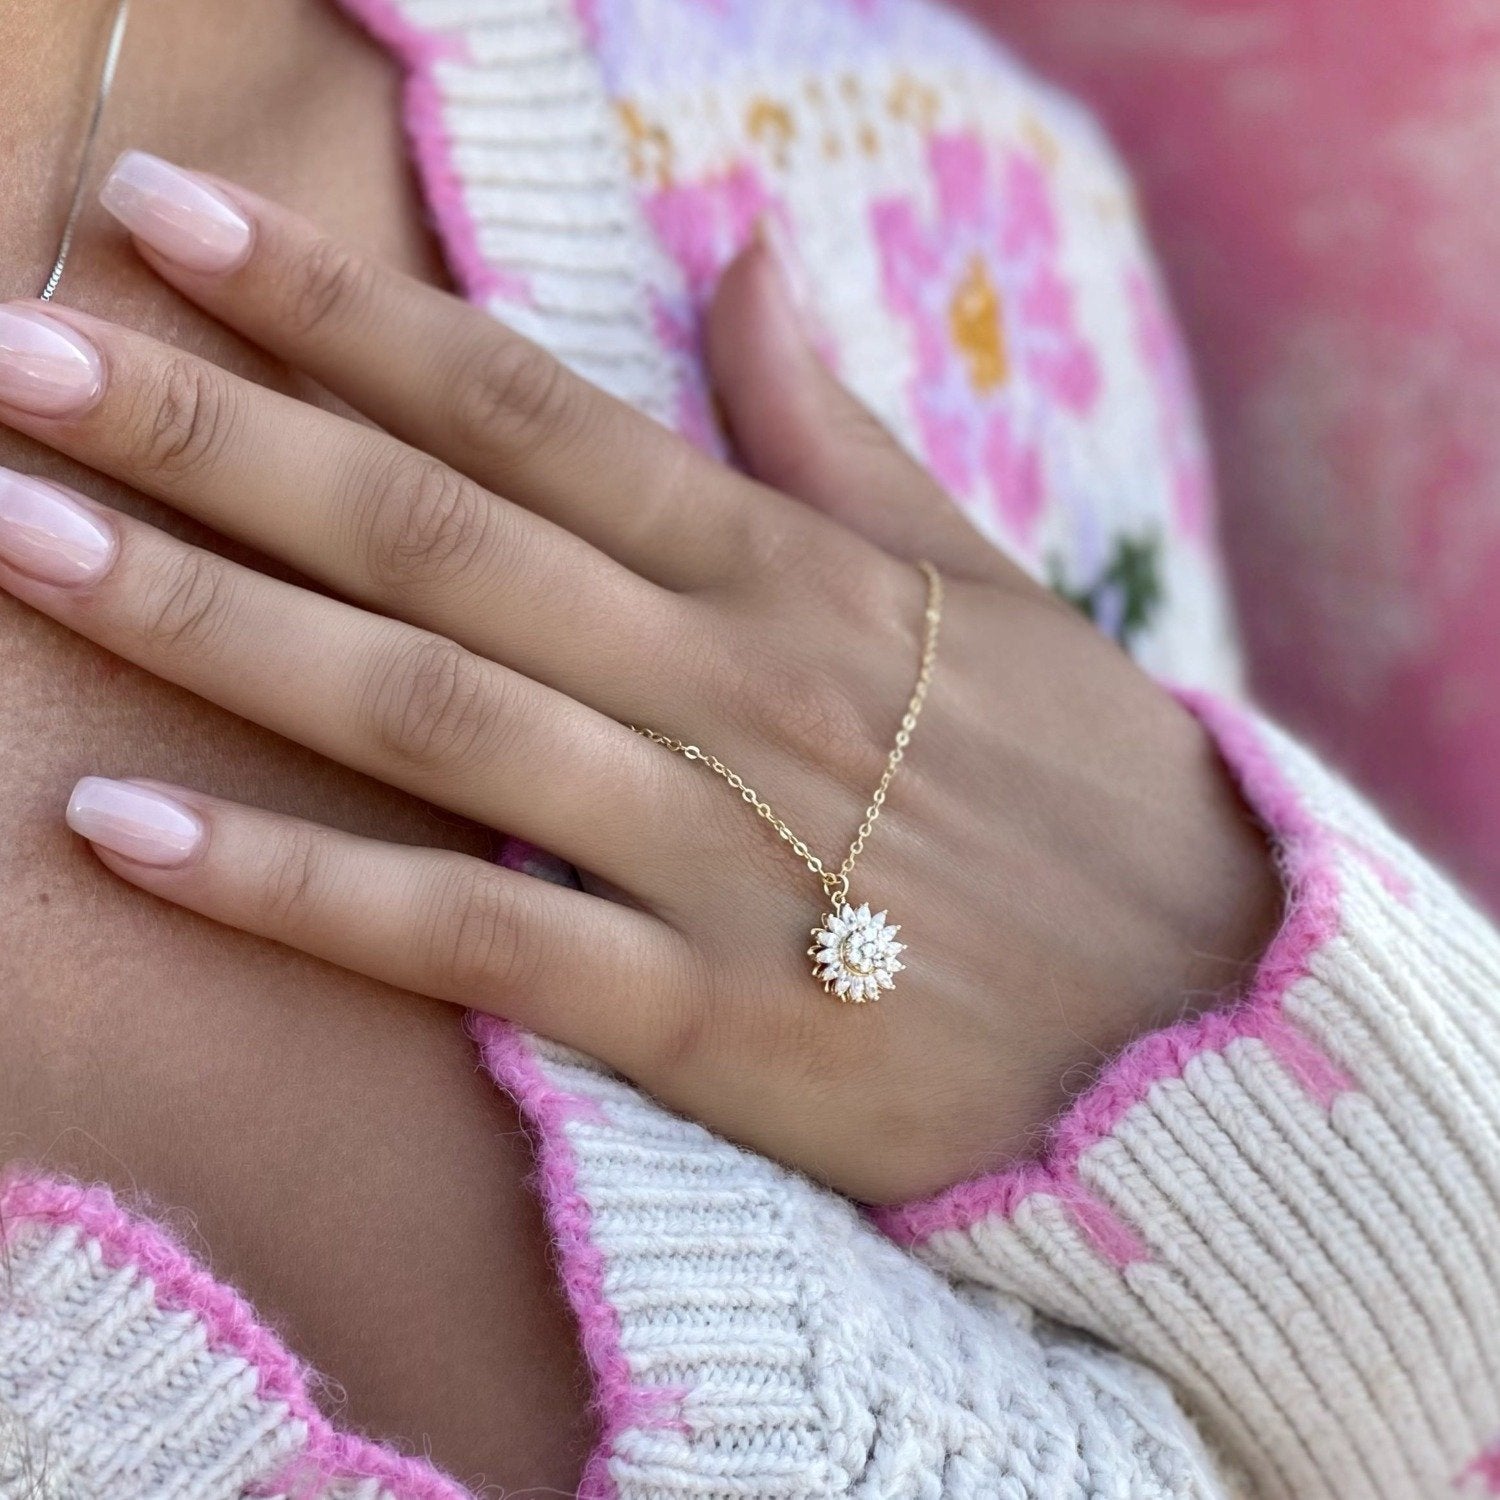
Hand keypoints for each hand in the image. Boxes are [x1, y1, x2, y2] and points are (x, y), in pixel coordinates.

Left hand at [0, 154, 1280, 1202]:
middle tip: (22, 357)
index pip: (523, 405)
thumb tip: (748, 248)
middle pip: (435, 532)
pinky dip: (299, 886)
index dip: (339, 310)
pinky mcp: (706, 1019)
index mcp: (791, 565)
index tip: (173, 225)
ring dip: (213, 622)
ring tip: (30, 539)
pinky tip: (129, 830)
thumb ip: (834, 428)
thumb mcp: (976, 587)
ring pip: (429, 710)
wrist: (1205, 1015)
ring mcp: (712, 851)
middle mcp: (729, 682)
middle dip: (218, 433)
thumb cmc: (1085, 788)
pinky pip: (470, 934)